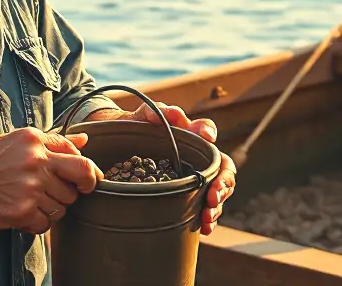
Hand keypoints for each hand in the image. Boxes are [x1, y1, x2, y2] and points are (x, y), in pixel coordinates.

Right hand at [0, 127, 102, 234]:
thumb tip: (85, 141)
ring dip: (50, 209)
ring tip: (28, 203)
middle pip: (78, 182)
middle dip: (73, 191)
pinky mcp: (20, 212)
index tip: (85, 181)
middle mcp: (34, 161)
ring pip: (63, 206)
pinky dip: (36, 224)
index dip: (86, 172)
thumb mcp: (11, 141)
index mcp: (33, 140)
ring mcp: (28, 187)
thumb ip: (49, 142)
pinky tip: (21, 215)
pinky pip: (46, 224)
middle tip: (56, 194)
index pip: (78, 156)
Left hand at [120, 102, 236, 234]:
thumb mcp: (141, 118)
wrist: (119, 147)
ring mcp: (194, 179)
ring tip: (207, 216)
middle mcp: (197, 158)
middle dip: (223, 183)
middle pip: (222, 169)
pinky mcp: (187, 197)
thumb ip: (155, 112)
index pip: (206, 131)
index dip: (210, 135)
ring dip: (217, 206)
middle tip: (213, 196)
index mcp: (189, 135)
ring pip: (217, 192)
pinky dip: (207, 220)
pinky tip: (203, 228)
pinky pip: (203, 209)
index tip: (208, 138)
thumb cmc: (135, 130)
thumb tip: (171, 114)